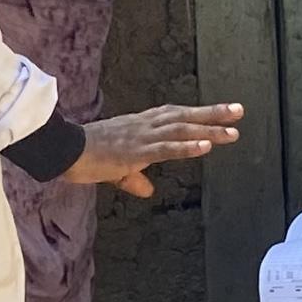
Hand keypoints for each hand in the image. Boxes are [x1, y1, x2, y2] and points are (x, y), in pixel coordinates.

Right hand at [64, 101, 242, 197]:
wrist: (62, 150)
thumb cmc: (85, 156)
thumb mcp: (116, 169)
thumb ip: (135, 179)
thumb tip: (148, 191)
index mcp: (141, 125)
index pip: (175, 115)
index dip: (199, 113)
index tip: (221, 111)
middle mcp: (145, 126)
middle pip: (185, 116)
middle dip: (213, 114)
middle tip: (239, 111)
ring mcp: (141, 137)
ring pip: (181, 129)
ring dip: (209, 129)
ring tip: (233, 131)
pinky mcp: (135, 151)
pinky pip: (166, 148)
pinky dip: (187, 146)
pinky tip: (206, 146)